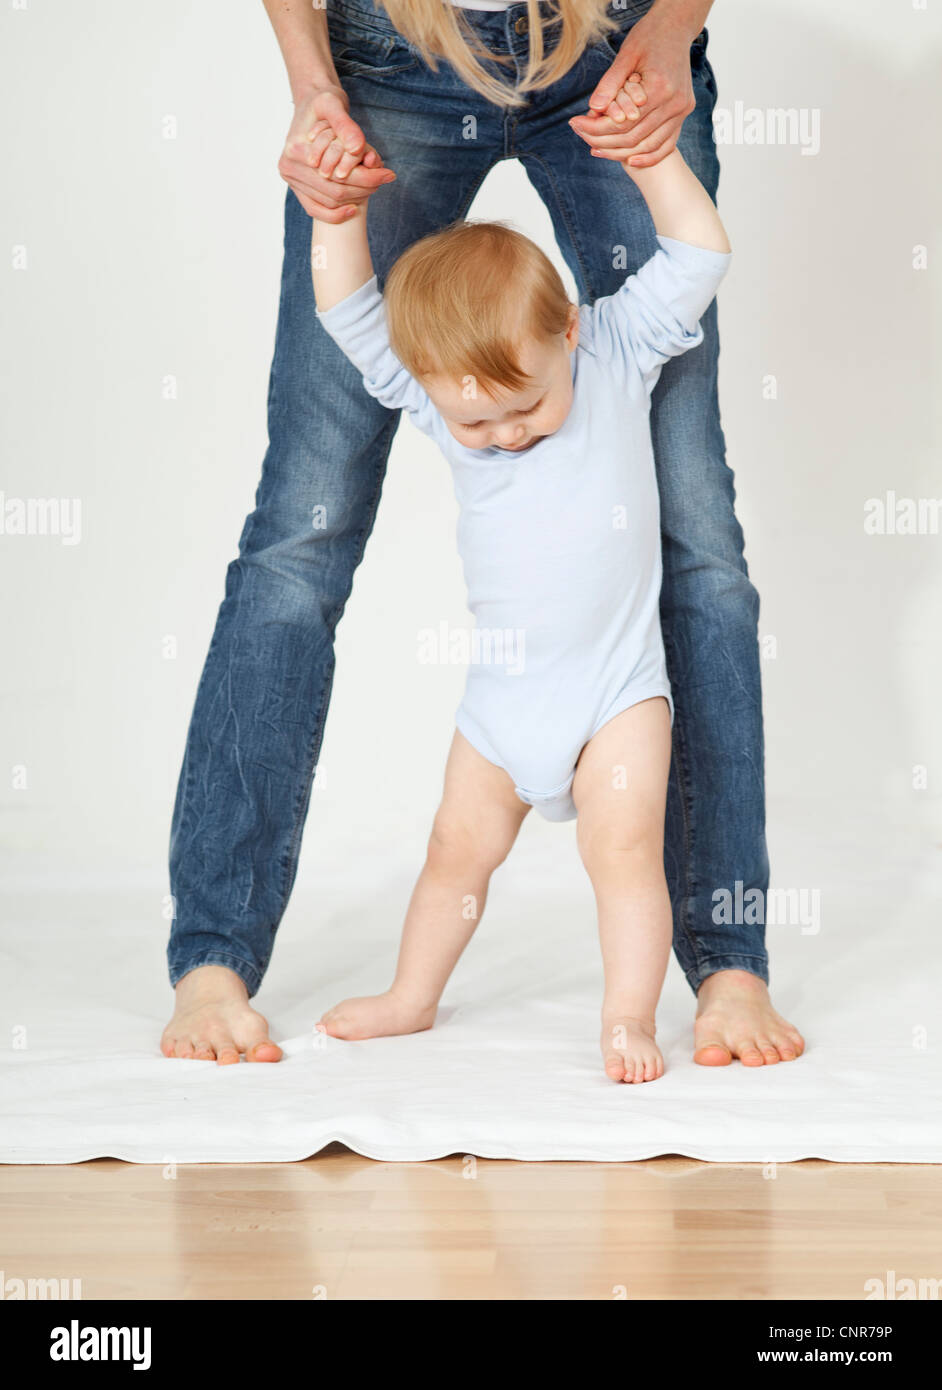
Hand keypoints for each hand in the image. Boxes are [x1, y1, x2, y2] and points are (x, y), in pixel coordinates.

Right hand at [278, 84, 394, 221]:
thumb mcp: (334, 103)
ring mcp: (291, 180)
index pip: (338, 174)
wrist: (310, 104)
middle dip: (364, 188)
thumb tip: (358, 148)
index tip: (389, 173)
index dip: (367, 177)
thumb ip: (346, 124)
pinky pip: (315, 210)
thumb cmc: (323, 101)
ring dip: (355, 198)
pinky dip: (335, 214)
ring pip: (329, 202)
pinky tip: (354, 209)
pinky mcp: (295, 188)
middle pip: (334, 192)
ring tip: (374, 186)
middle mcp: (289, 168)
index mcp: (297, 151)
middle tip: (385, 179)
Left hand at [569, 10, 697, 168]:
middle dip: (604, 141)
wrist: (676, 27)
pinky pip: (667, 144)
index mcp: (659, 88)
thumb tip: (593, 108)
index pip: (622, 122)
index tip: (576, 124)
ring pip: (648, 145)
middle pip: (633, 138)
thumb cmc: (650, 36)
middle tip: (582, 137)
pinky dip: (649, 156)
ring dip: (621, 153)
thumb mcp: (626, 54)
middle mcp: (674, 103)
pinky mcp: (684, 112)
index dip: (596, 128)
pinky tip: (630, 161)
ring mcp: (682, 110)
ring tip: (598, 149)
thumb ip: (610, 83)